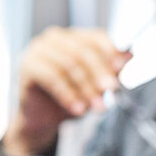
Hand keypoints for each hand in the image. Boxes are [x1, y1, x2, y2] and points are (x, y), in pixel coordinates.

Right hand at [4, 27, 129, 155]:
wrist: (41, 118)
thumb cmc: (68, 96)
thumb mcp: (95, 83)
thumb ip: (110, 69)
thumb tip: (129, 55)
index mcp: (72, 37)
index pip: (94, 37)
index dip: (110, 51)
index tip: (120, 67)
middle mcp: (53, 38)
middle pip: (82, 51)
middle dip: (99, 73)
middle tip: (110, 90)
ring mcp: (37, 50)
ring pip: (68, 65)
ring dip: (85, 88)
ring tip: (94, 107)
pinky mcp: (26, 66)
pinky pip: (51, 78)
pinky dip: (67, 95)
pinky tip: (76, 109)